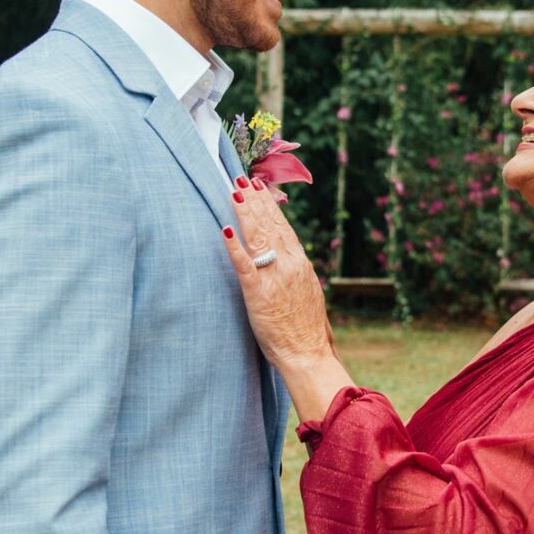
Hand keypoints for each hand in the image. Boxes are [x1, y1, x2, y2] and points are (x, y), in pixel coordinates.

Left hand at [219, 178, 333, 372]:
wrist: (308, 354)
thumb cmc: (307, 331)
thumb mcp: (307, 293)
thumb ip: (296, 274)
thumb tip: (289, 261)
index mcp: (300, 264)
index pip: (283, 227)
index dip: (269, 206)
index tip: (260, 188)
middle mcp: (289, 264)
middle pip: (270, 225)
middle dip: (255, 200)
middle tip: (242, 179)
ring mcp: (274, 277)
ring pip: (258, 237)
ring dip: (245, 212)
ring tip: (235, 192)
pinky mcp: (258, 293)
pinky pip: (244, 265)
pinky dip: (234, 246)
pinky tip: (225, 229)